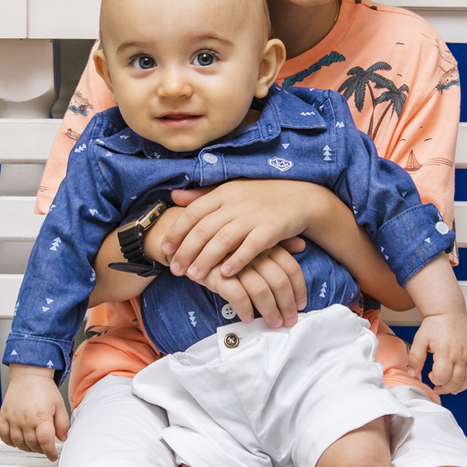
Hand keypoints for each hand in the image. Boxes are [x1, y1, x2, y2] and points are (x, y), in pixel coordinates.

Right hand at [0, 365, 68, 459]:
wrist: (29, 375)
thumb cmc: (44, 388)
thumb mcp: (59, 405)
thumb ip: (62, 424)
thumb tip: (62, 438)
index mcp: (41, 417)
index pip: (45, 442)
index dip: (50, 452)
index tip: (53, 456)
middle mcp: (26, 419)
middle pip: (32, 444)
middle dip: (40, 450)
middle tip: (44, 448)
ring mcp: (13, 418)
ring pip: (18, 443)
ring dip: (26, 448)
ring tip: (33, 445)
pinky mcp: (4, 415)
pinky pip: (3, 435)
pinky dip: (10, 442)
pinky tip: (17, 440)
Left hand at [158, 182, 312, 280]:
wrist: (300, 196)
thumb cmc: (261, 196)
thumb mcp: (231, 190)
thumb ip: (203, 196)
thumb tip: (174, 196)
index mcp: (224, 193)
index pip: (193, 213)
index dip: (177, 231)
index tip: (165, 249)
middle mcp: (236, 203)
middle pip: (204, 229)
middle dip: (187, 251)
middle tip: (175, 269)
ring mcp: (254, 216)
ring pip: (223, 239)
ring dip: (206, 259)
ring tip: (194, 276)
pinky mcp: (272, 228)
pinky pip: (251, 247)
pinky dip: (237, 260)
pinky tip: (225, 273)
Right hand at [200, 246, 307, 327]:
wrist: (186, 237)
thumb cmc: (224, 243)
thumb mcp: (252, 239)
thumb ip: (278, 242)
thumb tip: (302, 246)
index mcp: (264, 243)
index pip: (290, 267)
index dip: (299, 289)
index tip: (301, 305)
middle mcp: (253, 252)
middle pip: (279, 281)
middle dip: (287, 305)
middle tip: (290, 321)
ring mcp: (235, 263)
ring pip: (261, 290)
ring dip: (270, 311)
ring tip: (273, 324)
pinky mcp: (217, 274)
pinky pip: (238, 296)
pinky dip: (245, 310)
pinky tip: (248, 318)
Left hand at [409, 313, 466, 394]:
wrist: (448, 311)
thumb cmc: (434, 325)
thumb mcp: (419, 340)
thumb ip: (415, 358)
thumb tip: (412, 373)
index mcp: (445, 352)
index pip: (443, 376)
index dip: (436, 381)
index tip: (431, 376)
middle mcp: (461, 354)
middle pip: (457, 380)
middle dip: (446, 388)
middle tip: (439, 387)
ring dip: (461, 387)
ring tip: (452, 388)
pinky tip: (466, 379)